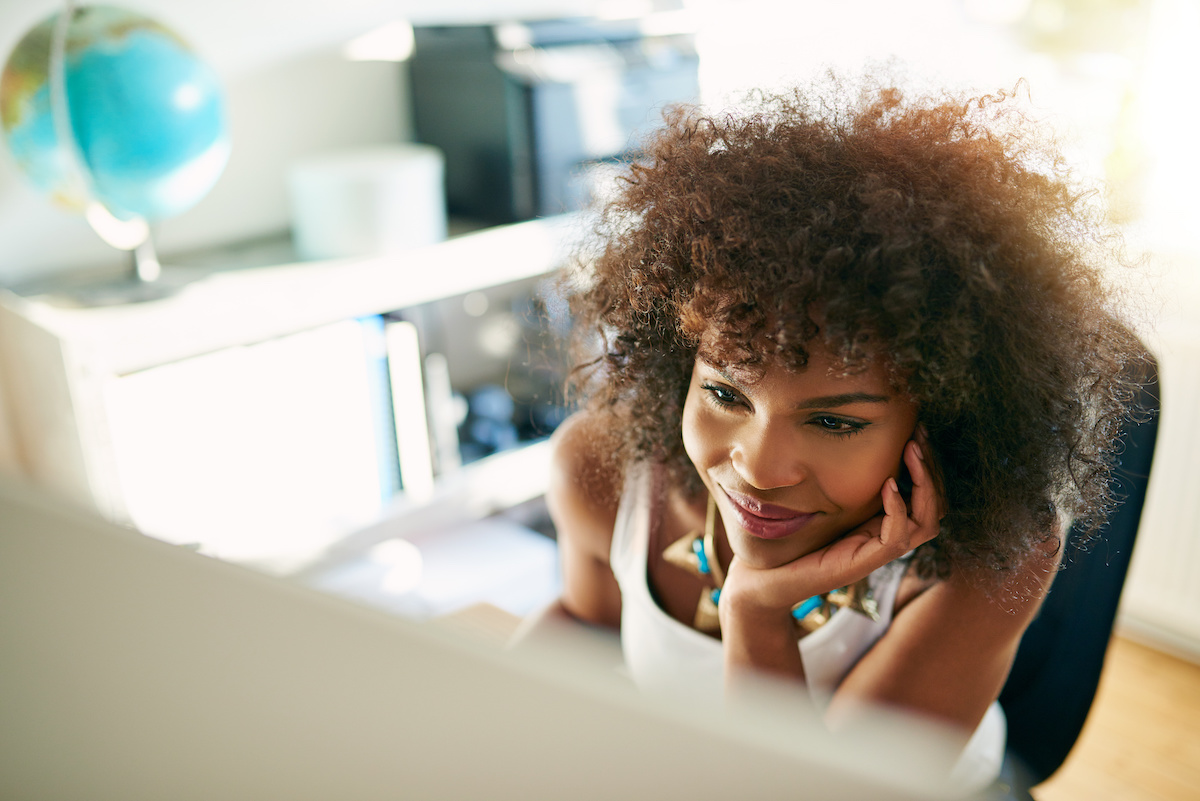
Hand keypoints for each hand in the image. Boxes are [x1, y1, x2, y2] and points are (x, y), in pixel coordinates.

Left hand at [719, 429, 943, 626]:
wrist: (764, 577)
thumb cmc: (793, 537)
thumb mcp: (827, 502)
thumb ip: (848, 482)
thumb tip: (859, 444)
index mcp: (883, 524)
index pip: (927, 498)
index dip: (928, 466)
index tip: (917, 434)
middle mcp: (887, 539)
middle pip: (935, 509)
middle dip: (931, 470)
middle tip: (918, 438)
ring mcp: (876, 554)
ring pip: (926, 524)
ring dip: (924, 486)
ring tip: (911, 453)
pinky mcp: (861, 563)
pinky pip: (895, 539)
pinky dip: (898, 510)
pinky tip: (887, 485)